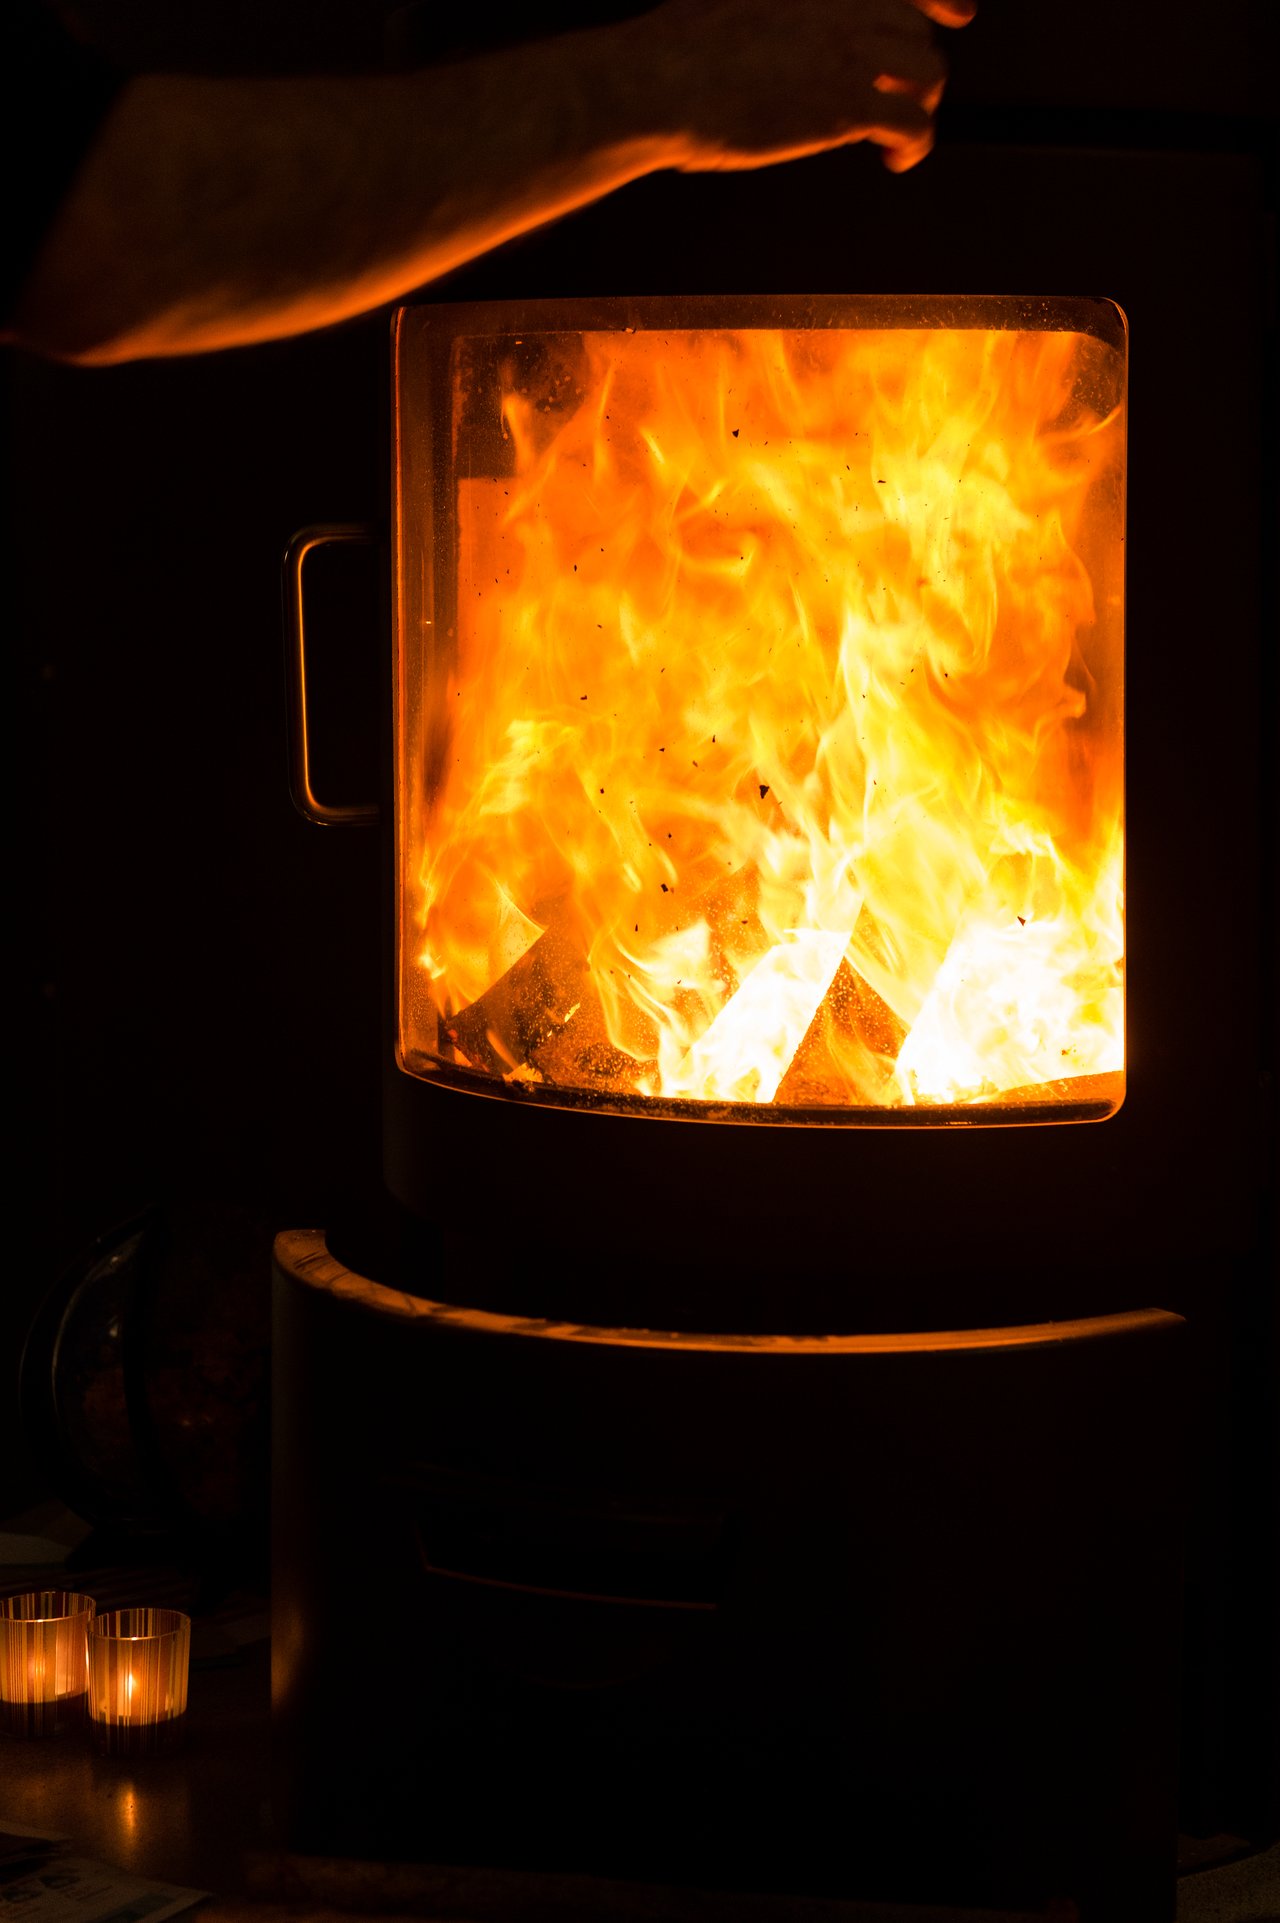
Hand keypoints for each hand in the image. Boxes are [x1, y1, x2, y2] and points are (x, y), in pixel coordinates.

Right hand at [636, 0, 974, 174]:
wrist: (663, 80)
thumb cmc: (683, 44)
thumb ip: (782, 8)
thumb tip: (787, 27)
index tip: (956, 15)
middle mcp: (851, 1)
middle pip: (917, 32)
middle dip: (913, 69)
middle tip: (893, 101)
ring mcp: (853, 50)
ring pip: (929, 74)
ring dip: (920, 106)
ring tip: (893, 134)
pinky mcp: (848, 105)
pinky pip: (914, 124)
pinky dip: (914, 145)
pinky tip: (893, 161)